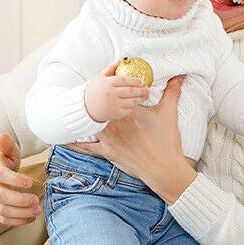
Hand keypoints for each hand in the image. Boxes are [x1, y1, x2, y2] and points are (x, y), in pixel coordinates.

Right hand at [0, 133, 40, 226]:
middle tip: (36, 201)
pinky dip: (16, 221)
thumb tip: (3, 136)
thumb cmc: (1, 161)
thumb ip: (7, 144)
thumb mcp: (6, 150)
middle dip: (21, 200)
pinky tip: (29, 218)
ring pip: (2, 210)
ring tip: (36, 211)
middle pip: (1, 196)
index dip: (15, 180)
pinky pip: (1, 219)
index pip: (0, 175)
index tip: (31, 183)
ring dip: (21, 213)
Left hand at [74, 76, 196, 202]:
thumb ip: (173, 92)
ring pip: (89, 125)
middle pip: (99, 108)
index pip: (116, 94)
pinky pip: (86, 147)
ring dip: (80, 119)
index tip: (106, 81)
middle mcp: (116, 123)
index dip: (111, 87)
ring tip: (66, 111)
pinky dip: (75, 144)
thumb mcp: (169, 113)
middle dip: (93, 101)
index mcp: (129, 111)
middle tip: (84, 92)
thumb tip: (180, 76)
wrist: (163, 168)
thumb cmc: (167, 141)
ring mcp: (109, 138)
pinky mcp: (107, 152)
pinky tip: (63, 139)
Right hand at [84, 65, 151, 124]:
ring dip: (140, 99)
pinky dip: (133, 106)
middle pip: (130, 91)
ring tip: (145, 96)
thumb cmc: (92, 91)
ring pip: (131, 101)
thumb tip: (119, 60)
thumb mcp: (99, 78)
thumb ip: (110, 69)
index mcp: (107, 84)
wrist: (85, 108)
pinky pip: (128, 109)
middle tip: (148, 89)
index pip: (124, 80)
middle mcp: (111, 94)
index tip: (141, 81)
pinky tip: (136, 103)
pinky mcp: (116, 113)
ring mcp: (114, 104)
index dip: (134, 80)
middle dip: (141, 90)